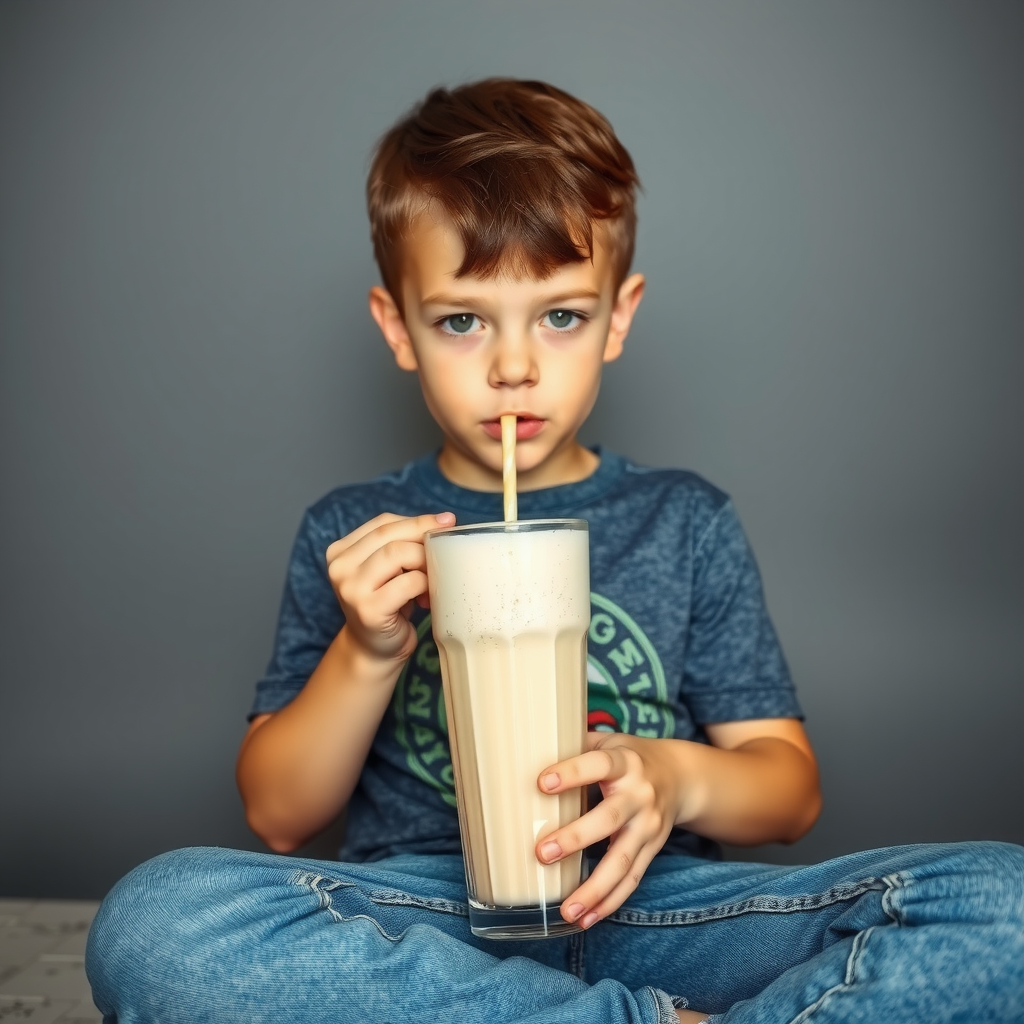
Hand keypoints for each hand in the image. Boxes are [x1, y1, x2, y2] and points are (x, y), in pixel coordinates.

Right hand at [325, 511, 454, 662]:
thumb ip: (402, 544)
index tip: (446, 522)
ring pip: (398, 554)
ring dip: (425, 561)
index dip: (417, 521)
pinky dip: (425, 584)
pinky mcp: (368, 609)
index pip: (383, 523)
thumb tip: (444, 520)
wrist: (375, 650)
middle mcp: (340, 567)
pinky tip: (426, 598)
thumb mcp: (389, 569)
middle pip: (390, 535)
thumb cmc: (389, 605)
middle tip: (446, 550)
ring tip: (432, 577)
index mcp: (341, 551)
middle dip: (424, 538)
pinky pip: (408, 582)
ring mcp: (351, 589)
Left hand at [535, 732, 686, 927]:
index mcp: (625, 761)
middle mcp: (640, 794)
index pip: (598, 764)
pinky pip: (632, 880)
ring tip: (567, 910)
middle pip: (610, 819)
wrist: (681, 776)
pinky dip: (610, 902)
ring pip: (623, 861)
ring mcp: (649, 826)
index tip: (542, 783)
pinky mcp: (652, 850)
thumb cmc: (629, 757)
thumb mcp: (609, 741)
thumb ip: (574, 743)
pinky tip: (586, 918)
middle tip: (542, 853)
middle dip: (576, 838)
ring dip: (595, 888)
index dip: (572, 773)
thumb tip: (525, 741)